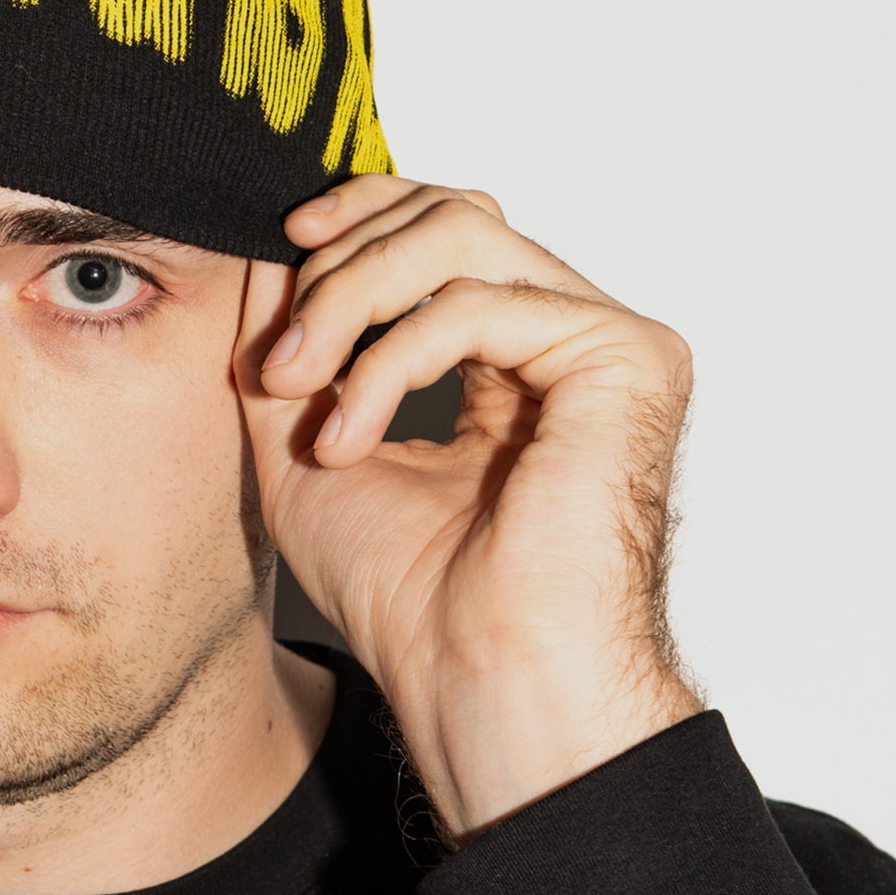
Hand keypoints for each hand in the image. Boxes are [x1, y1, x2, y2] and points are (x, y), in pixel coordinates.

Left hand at [237, 177, 700, 840]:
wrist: (472, 680)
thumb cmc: (406, 593)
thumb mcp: (305, 439)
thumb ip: (293, 341)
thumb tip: (269, 250)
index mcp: (508, 354)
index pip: (442, 229)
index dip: (360, 214)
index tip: (281, 244)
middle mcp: (565, 338)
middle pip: (450, 215)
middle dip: (339, 267)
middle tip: (277, 358)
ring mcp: (603, 344)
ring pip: (461, 239)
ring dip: (348, 302)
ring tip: (293, 386)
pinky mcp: (626, 361)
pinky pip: (476, 307)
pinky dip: (387, 363)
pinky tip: (345, 438)